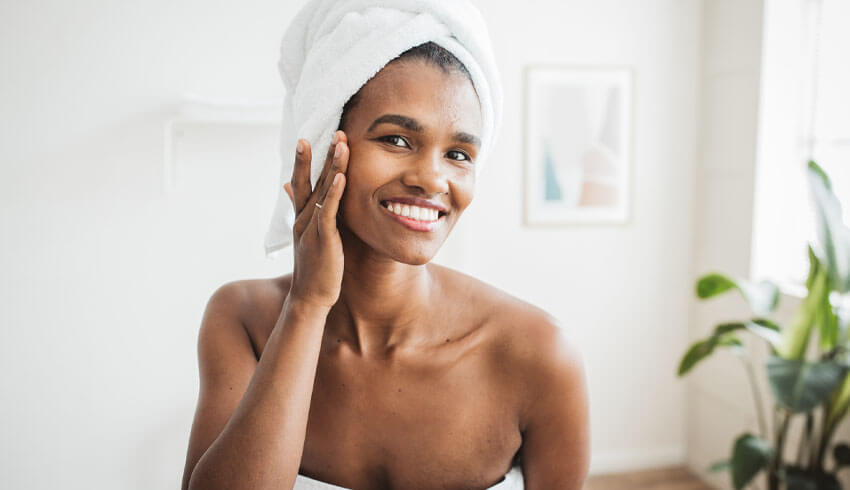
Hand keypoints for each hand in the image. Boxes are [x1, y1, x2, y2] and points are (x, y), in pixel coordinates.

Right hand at [283, 130, 348, 310]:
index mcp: (301, 216)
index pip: (302, 182)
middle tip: (333, 130)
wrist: (310, 297)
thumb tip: (287, 187)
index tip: (308, 137)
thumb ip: (302, 210)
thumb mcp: (307, 236)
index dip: (305, 160)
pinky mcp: (323, 238)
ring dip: (332, 165)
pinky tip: (342, 176)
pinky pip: (329, 210)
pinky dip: (335, 192)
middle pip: (310, 179)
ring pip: (323, 190)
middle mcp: (303, 218)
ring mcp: (312, 227)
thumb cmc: (314, 268)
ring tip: (341, 143)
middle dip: (320, 154)